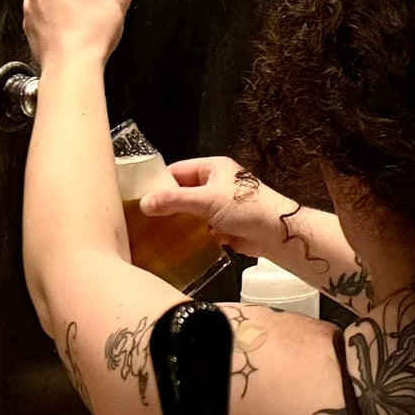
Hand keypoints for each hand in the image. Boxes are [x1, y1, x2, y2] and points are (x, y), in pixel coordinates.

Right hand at [138, 156, 287, 259]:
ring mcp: (219, 206)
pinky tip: (174, 245)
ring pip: (190, 212)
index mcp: (212, 168)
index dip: (159, 183)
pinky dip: (190, 236)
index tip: (139, 197)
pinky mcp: (222, 226)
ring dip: (178, 223)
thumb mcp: (206, 200)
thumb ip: (175, 201)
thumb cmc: (246, 207)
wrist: (275, 233)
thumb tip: (145, 203)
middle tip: (143, 219)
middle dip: (166, 205)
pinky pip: (200, 228)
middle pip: (183, 193)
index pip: (177, 171)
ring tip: (153, 234)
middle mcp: (214, 184)